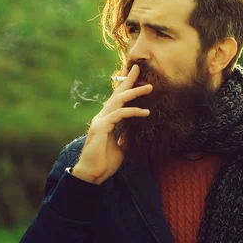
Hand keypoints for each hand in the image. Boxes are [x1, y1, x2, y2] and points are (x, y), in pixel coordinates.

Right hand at [71, 64, 152, 184]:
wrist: (93, 175)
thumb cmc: (105, 162)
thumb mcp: (122, 147)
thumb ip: (127, 136)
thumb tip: (137, 130)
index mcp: (107, 120)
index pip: (118, 99)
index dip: (126, 87)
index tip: (137, 76)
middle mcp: (102, 117)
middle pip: (117, 94)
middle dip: (128, 80)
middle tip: (139, 68)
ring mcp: (100, 121)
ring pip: (118, 100)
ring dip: (134, 92)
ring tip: (149, 88)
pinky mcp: (101, 127)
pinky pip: (119, 115)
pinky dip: (133, 112)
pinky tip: (145, 113)